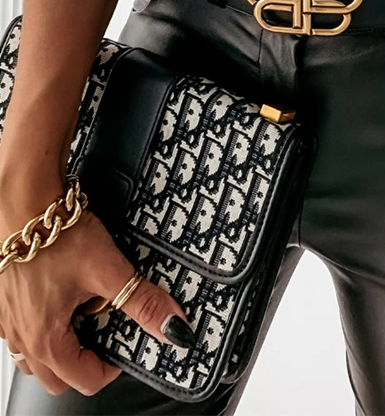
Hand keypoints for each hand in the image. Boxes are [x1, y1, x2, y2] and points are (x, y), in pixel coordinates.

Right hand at [0, 201, 194, 395]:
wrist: (23, 200)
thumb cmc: (55, 234)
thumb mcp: (107, 269)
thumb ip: (142, 301)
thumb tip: (171, 326)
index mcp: (45, 339)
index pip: (84, 380)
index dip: (113, 367)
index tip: (126, 345)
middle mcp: (21, 335)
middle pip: (55, 376)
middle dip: (84, 364)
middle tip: (105, 336)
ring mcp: (8, 319)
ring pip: (34, 356)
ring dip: (60, 346)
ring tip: (83, 316)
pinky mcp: (5, 299)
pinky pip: (22, 328)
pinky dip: (42, 324)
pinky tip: (59, 296)